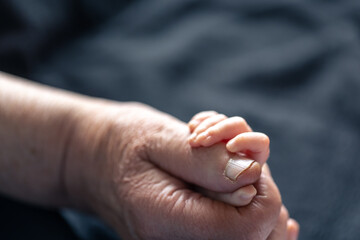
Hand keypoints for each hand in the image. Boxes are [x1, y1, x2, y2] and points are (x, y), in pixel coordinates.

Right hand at [63, 102, 298, 239]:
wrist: (97, 162)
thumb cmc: (124, 143)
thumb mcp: (160, 138)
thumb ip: (205, 160)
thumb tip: (251, 175)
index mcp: (165, 221)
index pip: (246, 227)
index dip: (262, 189)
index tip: (243, 157)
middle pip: (256, 238)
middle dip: (261, 193)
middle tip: (236, 158)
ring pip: (253, 238)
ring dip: (255, 200)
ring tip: (228, 168)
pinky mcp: (187, 239)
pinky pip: (236, 236)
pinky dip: (248, 211)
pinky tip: (241, 192)